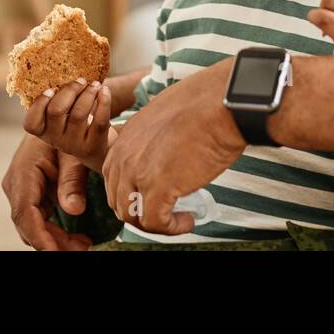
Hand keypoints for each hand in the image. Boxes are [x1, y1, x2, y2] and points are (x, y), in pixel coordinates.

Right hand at [0, 134, 93, 250]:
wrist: (58, 118)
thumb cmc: (66, 133)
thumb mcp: (73, 154)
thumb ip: (73, 180)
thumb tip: (75, 210)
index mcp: (23, 173)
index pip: (26, 213)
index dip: (40, 237)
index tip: (56, 252)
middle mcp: (16, 185)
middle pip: (28, 225)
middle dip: (52, 243)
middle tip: (82, 249)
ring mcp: (20, 191)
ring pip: (32, 226)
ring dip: (54, 240)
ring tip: (83, 245)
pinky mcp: (29, 195)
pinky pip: (37, 220)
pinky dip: (53, 232)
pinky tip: (76, 238)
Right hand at [23, 78, 112, 169]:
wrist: (96, 146)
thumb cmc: (74, 122)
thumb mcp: (61, 116)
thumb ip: (56, 100)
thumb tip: (62, 70)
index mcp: (43, 130)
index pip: (31, 123)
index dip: (39, 104)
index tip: (51, 89)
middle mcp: (55, 139)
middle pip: (56, 111)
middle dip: (69, 90)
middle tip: (81, 80)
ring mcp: (74, 144)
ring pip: (78, 114)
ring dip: (88, 93)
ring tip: (95, 84)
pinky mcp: (93, 145)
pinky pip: (99, 121)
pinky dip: (103, 102)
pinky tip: (104, 90)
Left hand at [101, 59, 244, 235]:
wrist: (220, 105)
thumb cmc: (203, 105)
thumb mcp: (164, 116)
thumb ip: (154, 138)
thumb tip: (164, 155)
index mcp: (125, 138)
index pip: (113, 179)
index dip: (132, 193)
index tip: (153, 197)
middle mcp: (124, 156)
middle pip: (118, 201)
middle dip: (140, 212)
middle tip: (165, 212)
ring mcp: (138, 173)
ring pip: (131, 216)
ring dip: (154, 224)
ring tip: (178, 219)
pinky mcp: (158, 187)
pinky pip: (154, 222)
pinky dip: (171, 228)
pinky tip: (187, 221)